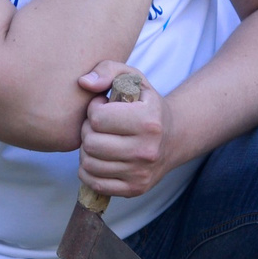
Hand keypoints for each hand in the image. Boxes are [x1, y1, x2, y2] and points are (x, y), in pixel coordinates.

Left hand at [77, 61, 169, 196]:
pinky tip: (98, 158)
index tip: (104, 107)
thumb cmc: (145, 105)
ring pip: (89, 164)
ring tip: (99, 140)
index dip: (94, 109)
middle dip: (88, 131)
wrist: (173, 138)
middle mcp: (147, 150)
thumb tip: (84, 83)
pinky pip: (94, 183)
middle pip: (91, 143)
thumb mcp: (133, 78)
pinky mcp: (134, 189)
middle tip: (99, 126)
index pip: (98, 118)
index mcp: (148, 121)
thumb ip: (107, 69)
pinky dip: (88, 170)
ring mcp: (141, 173)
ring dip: (87, 150)